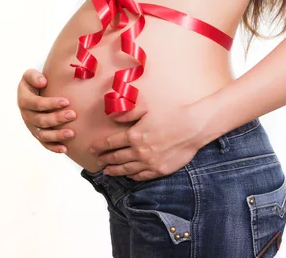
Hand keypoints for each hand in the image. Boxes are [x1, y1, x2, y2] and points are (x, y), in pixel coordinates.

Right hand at [17, 68, 76, 153]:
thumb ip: (34, 76)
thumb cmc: (35, 82)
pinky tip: (64, 149)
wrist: (34, 91)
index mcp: (24, 100)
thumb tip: (43, 82)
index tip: (66, 101)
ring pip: (43, 135)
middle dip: (57, 118)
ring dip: (57, 135)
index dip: (50, 103)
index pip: (36, 104)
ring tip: (72, 133)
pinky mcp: (38, 134)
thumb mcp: (30, 74)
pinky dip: (54, 148)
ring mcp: (32, 127)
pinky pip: (45, 144)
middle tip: (73, 114)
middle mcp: (27, 115)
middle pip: (41, 120)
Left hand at [89, 103, 207, 180]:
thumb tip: (112, 116)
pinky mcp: (160, 170)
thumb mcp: (147, 109)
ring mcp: (150, 163)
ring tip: (107, 172)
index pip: (110, 143)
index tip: (92, 149)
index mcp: (134, 135)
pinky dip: (132, 176)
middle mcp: (139, 151)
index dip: (99, 147)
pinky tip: (128, 175)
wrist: (193, 127)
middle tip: (97, 161)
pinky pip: (142, 176)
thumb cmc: (171, 114)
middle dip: (105, 160)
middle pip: (116, 158)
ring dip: (115, 171)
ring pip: (127, 169)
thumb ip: (127, 113)